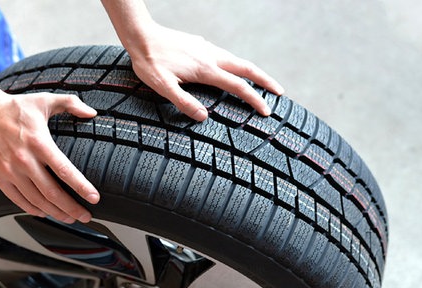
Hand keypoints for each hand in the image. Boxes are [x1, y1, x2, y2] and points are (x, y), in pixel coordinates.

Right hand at [0, 92, 99, 223]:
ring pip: (36, 200)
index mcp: (39, 142)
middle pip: (52, 192)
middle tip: (85, 216)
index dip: (81, 187)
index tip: (94, 198)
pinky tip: (46, 213)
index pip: (64, 170)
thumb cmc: (17, 108)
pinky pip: (18, 200)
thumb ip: (71, 104)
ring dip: (55, 212)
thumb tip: (92, 112)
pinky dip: (34, 209)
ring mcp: (10, 171)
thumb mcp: (46, 100)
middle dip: (71, 208)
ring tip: (70, 217)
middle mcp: (24, 160)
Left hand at [128, 23, 284, 120]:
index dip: (255, 99)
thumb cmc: (149, 62)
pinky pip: (225, 56)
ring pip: (237, 60)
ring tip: (261, 84)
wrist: (140, 35)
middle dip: (266, 81)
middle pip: (247, 68)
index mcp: (205, 69)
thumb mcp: (162, 86)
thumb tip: (204, 117)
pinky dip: (237, 66)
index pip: (238, 86)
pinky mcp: (200, 45)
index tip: (267, 111)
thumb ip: (183, 102)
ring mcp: (207, 49)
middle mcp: (211, 56)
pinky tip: (232, 71)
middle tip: (280, 93)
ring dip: (252, 72)